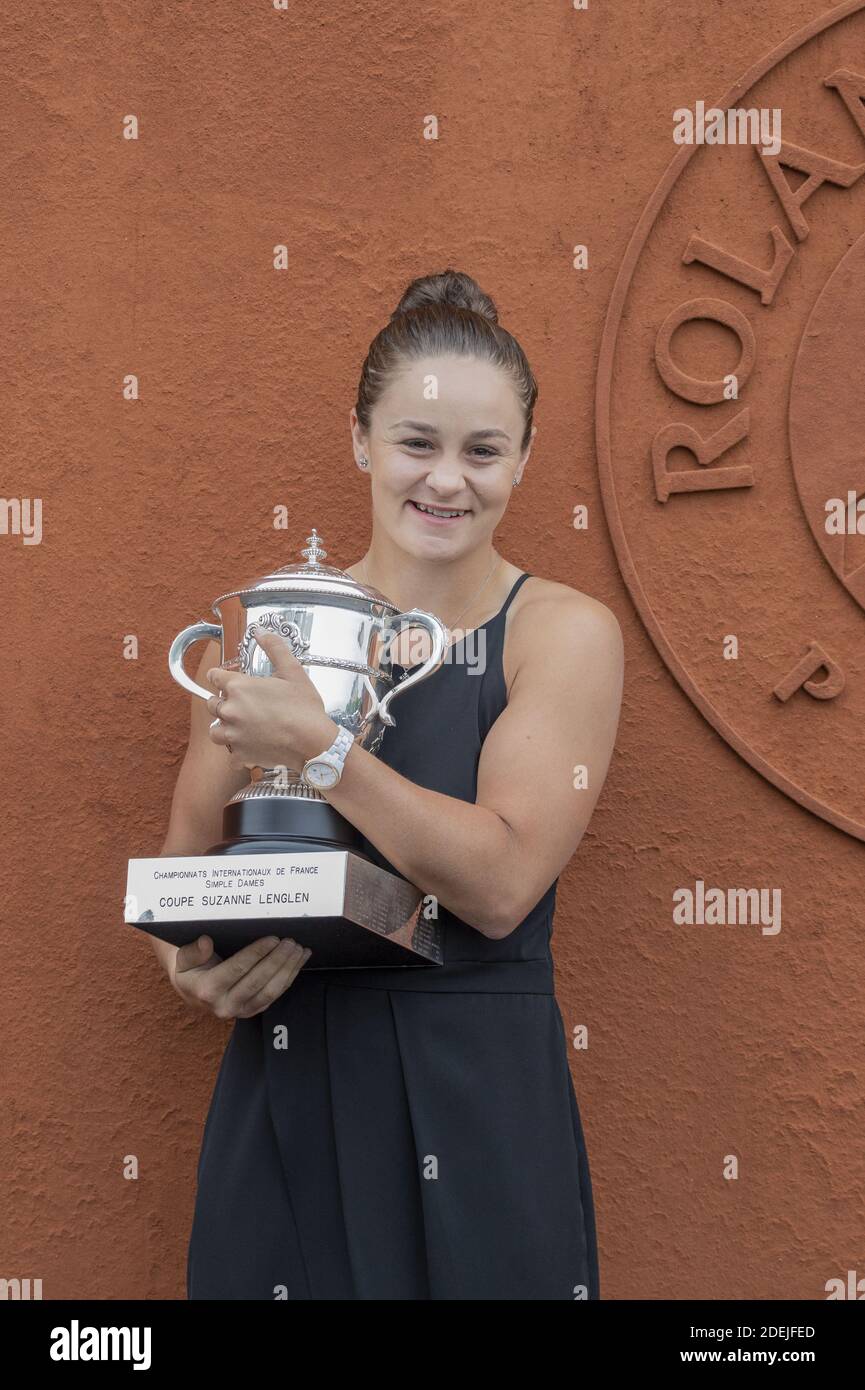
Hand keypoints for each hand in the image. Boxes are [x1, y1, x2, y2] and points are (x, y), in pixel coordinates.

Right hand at [171, 934, 310, 1018]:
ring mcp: (240, 1011)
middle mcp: (224, 1005)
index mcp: (206, 990)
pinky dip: (289, 977)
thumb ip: (193, 951)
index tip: (273, 938)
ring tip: (299, 950)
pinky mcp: (253, 1011)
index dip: (257, 953)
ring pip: (270, 991)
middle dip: (278, 960)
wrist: (191, 989)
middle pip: (258, 982)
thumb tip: (206, 942)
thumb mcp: (183, 957)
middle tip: (291, 941)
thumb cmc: (189, 967)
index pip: (237, 969)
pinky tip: (299, 961)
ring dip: (288, 969)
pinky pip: (275, 995)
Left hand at [205, 627, 335, 772]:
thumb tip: (261, 632)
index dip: (220, 676)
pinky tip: (252, 743)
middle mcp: (230, 711)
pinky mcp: (240, 755)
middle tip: (242, 704)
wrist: (313, 743)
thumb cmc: (304, 708)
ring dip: (224, 726)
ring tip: (240, 725)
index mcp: (239, 687)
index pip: (214, 676)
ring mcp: (233, 735)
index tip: (225, 679)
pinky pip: (230, 752)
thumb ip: (274, 648)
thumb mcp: (293, 671)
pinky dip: (238, 749)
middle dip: (223, 701)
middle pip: (212, 703)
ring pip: (215, 730)